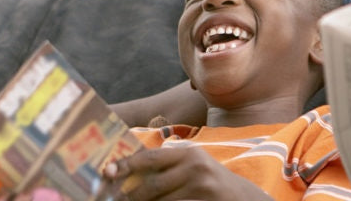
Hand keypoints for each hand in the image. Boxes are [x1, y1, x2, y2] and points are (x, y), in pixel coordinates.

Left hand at [104, 146, 271, 200]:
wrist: (243, 198)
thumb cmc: (210, 181)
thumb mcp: (193, 166)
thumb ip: (168, 164)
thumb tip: (128, 169)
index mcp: (188, 153)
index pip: (150, 158)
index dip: (126, 164)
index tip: (107, 171)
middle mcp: (195, 167)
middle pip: (151, 185)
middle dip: (130, 196)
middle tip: (113, 199)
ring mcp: (201, 188)